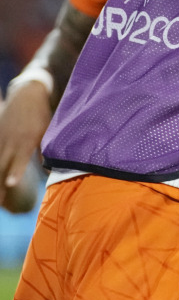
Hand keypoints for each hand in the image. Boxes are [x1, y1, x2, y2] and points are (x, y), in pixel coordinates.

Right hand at [0, 80, 51, 211]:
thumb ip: (47, 151)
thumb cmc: (41, 115)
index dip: (15, 172)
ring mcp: (1, 141)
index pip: (19, 160)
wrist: (26, 95)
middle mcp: (11, 142)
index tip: (10, 184)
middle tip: (1, 204)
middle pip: (2, 167)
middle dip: (0, 187)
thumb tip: (51, 170)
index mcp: (26, 141)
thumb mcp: (48, 130)